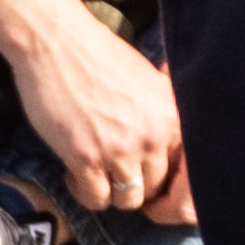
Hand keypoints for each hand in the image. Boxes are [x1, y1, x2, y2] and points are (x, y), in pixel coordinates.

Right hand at [6, 0, 194, 227]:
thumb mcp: (150, 85)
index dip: (163, 174)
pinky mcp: (85, 158)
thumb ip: (162, 116)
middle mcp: (154, 134)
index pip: (184, 167)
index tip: (143, 169)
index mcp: (173, 115)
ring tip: (96, 172)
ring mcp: (120, 149)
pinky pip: (96, 199)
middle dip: (136, 185)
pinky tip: (75, 172)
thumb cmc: (102, 59)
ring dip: (112, 192)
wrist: (60, 45)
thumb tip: (167, 147)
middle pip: (156, 187)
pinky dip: (86, 193)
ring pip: (129, 199)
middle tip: (114, 171)